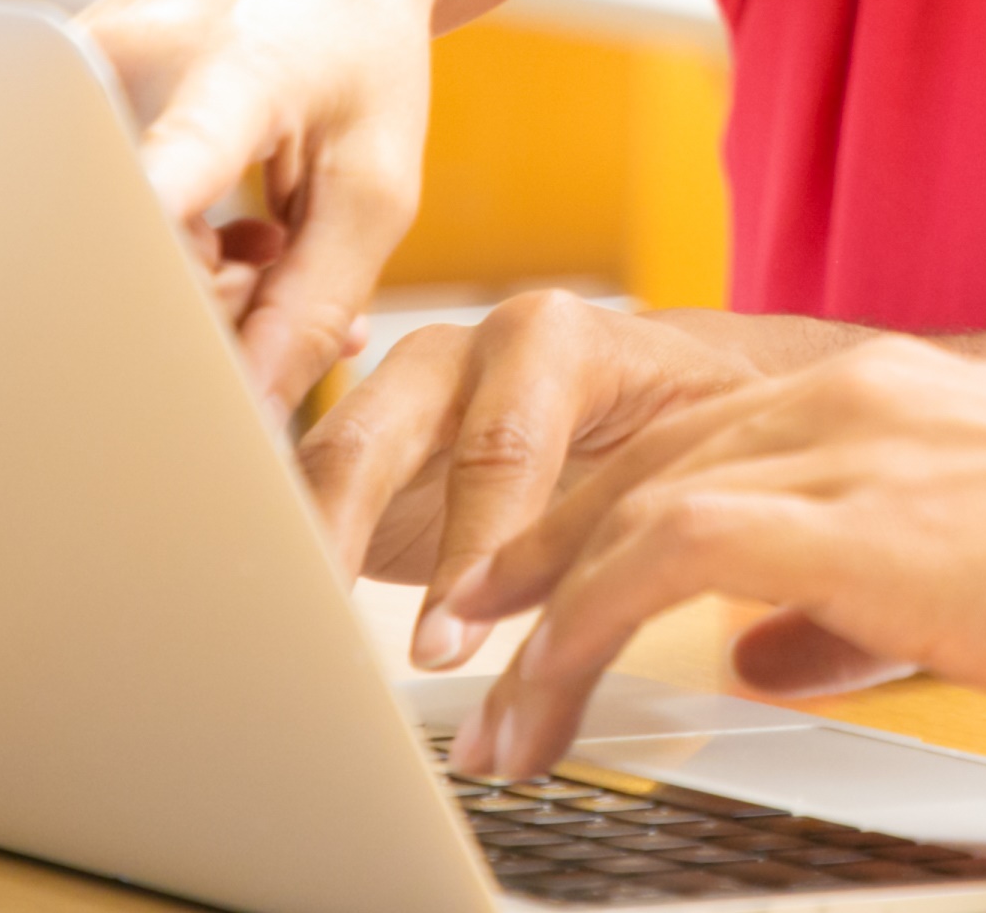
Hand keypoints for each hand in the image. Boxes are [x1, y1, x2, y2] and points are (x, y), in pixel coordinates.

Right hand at [85, 0, 436, 407]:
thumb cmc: (360, 45)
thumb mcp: (377, 177)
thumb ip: (318, 300)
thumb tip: (254, 413)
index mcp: (228, 68)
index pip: (165, 170)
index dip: (146, 253)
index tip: (125, 324)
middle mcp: (123, 59)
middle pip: (126, 248)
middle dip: (204, 309)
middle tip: (280, 278)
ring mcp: (70, 72)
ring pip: (102, 239)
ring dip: (184, 280)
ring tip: (264, 239)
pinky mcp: (48, 92)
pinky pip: (89, 209)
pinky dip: (157, 246)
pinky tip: (221, 228)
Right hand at [298, 290, 776, 668]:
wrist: (677, 380)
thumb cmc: (701, 412)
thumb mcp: (710, 446)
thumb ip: (673, 505)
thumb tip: (657, 594)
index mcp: (554, 341)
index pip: (499, 448)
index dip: (471, 549)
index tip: (447, 644)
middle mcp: (466, 352)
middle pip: (378, 440)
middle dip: (344, 540)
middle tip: (325, 634)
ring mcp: (409, 393)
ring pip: (327, 464)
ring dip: (296, 551)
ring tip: (277, 633)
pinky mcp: (375, 445)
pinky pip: (312, 494)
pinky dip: (291, 554)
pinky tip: (275, 619)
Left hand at [448, 338, 985, 779]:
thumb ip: (857, 596)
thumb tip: (758, 653)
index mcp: (889, 394)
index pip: (698, 437)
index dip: (594, 512)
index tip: (525, 585)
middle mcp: (849, 392)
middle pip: (636, 458)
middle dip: (529, 552)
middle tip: (455, 638)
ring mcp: (845, 440)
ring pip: (623, 502)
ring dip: (528, 609)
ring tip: (473, 704)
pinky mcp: (844, 513)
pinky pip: (652, 559)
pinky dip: (574, 632)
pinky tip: (540, 704)